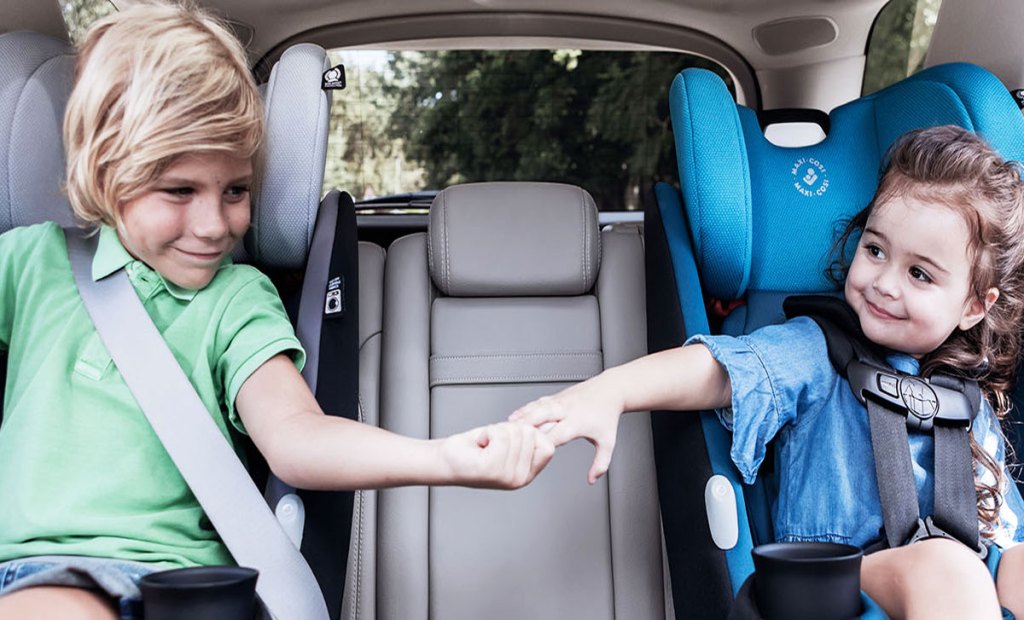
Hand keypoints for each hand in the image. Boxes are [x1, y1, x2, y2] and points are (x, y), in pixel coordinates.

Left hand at [440, 421, 554, 488]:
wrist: (447, 459)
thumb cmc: (474, 450)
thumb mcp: (510, 444)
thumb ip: (529, 439)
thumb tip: (547, 425)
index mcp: (526, 474)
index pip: (548, 447)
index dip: (532, 433)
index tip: (514, 437)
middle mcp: (519, 478)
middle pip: (530, 434)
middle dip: (509, 430)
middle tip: (495, 442)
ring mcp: (506, 476)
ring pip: (514, 432)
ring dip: (496, 431)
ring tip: (487, 444)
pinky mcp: (491, 468)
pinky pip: (500, 435)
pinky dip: (488, 432)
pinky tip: (481, 445)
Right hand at [509, 373, 624, 483]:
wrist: (610, 390)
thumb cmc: (607, 416)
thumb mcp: (607, 442)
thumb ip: (600, 464)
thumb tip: (592, 480)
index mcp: (577, 423)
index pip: (555, 435)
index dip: (541, 444)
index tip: (529, 454)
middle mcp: (566, 411)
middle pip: (541, 417)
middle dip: (526, 427)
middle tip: (510, 437)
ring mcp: (559, 402)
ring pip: (536, 408)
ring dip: (521, 417)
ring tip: (506, 427)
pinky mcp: (556, 397)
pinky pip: (537, 403)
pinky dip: (525, 409)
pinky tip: (515, 416)